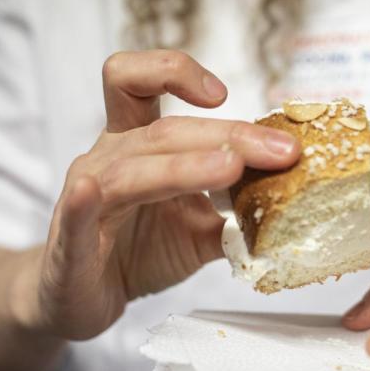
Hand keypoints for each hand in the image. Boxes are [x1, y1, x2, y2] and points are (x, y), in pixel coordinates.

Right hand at [13, 50, 300, 339]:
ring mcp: (84, 197)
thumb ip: (242, 213)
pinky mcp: (70, 241)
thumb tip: (299, 203)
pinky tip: (91, 191)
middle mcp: (108, 158)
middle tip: (279, 151)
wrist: (82, 300)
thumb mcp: (201, 230)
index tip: (224, 93)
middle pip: (160, 129)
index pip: (141, 82)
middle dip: (225, 134)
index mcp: (135, 143)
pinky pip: (77, 213)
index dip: (176, 71)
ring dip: (183, 165)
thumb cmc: (137, 252)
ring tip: (229, 168)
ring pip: (131, 168)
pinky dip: (85, 200)